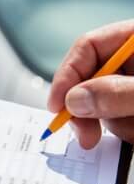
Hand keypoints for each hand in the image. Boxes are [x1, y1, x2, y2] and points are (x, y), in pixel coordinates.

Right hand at [49, 19, 133, 148]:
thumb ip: (117, 92)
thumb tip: (74, 101)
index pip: (89, 47)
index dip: (67, 76)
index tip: (58, 106)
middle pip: (91, 79)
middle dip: (89, 110)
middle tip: (87, 136)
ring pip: (105, 105)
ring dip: (116, 124)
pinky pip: (120, 120)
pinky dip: (128, 132)